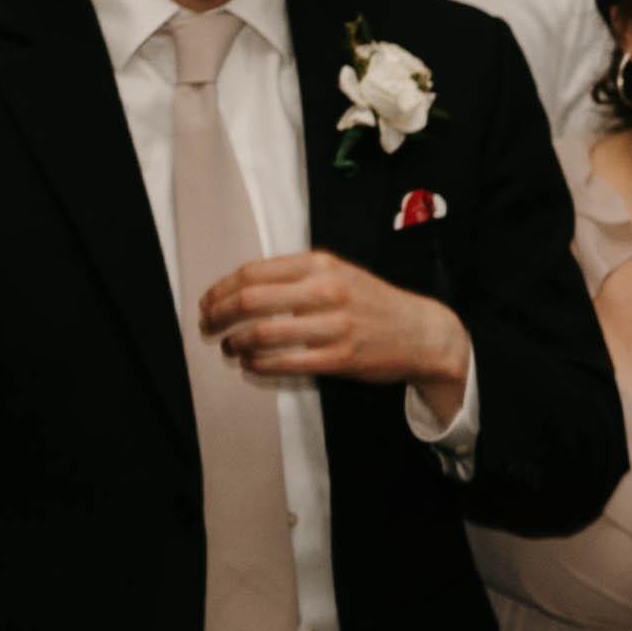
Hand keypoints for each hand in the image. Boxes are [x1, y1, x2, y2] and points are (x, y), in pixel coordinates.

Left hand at [202, 251, 468, 412]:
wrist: (423, 332)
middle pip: (250, 301)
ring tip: (230, 348)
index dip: (220, 290)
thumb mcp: (339, 273)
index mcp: (321, 265)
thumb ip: (295, 275)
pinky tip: (252, 365)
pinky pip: (286, 362)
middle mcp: (327, 291)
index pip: (252, 273)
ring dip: (236, 343)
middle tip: (208, 326)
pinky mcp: (341, 357)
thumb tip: (241, 289)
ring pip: (263, 334)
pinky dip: (259, 365)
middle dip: (218, 315)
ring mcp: (335, 326)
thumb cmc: (374, 303)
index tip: (208, 302)